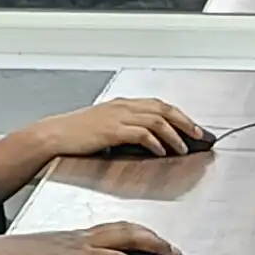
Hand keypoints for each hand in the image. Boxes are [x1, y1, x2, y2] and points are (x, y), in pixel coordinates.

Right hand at [0, 223, 175, 254]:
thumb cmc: (22, 254)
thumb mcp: (55, 248)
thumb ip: (77, 253)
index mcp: (82, 234)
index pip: (122, 228)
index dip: (147, 234)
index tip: (163, 241)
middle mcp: (84, 242)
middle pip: (130, 235)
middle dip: (156, 243)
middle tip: (175, 253)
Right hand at [31, 98, 207, 162]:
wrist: (55, 135)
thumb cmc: (77, 134)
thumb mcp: (105, 127)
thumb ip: (126, 130)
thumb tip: (148, 142)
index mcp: (123, 104)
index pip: (159, 105)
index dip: (179, 115)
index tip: (193, 127)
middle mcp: (124, 106)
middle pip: (163, 109)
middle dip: (185, 122)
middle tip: (199, 135)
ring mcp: (118, 117)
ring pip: (157, 120)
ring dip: (174, 134)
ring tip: (184, 147)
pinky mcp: (113, 130)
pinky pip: (141, 133)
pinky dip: (155, 141)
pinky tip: (162, 151)